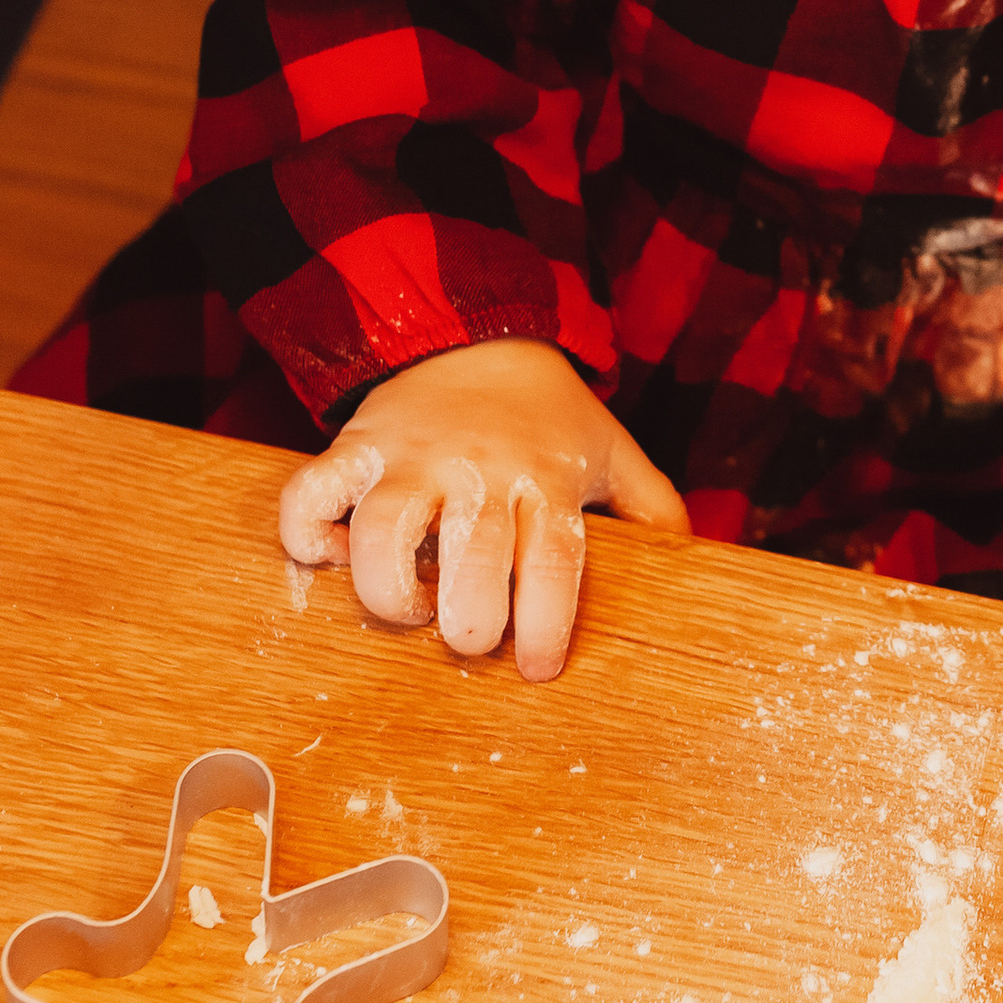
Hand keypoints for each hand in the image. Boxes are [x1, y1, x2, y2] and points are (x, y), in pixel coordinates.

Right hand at [276, 339, 688, 682]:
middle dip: (472, 625)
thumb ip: (652, 507)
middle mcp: (478, 469)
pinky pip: (310, 498)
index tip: (540, 669)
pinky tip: (334, 558)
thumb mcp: (610, 449)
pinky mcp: (354, 447)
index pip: (553, 565)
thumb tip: (693, 562)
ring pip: (381, 536)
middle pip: (471, 565)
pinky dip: (309, 538)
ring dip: (387, 594)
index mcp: (544, 477)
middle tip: (474, 639)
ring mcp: (410, 457)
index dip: (547, 630)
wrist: (474, 333)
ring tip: (409, 607)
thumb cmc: (546, 414)